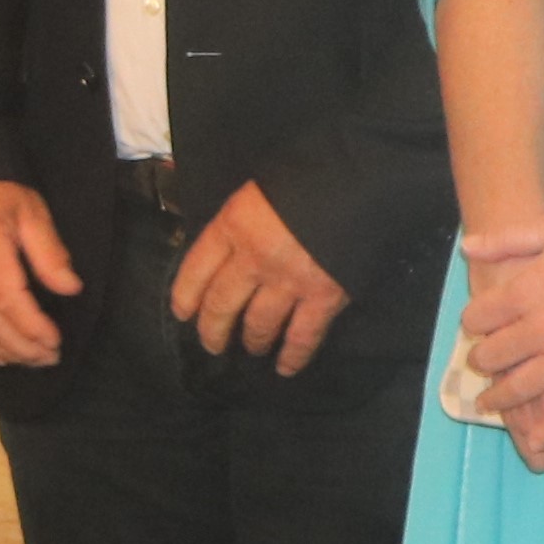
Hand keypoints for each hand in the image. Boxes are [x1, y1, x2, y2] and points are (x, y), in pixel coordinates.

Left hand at [168, 178, 347, 373]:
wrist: (361, 178)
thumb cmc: (308, 174)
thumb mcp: (258, 189)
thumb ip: (241, 221)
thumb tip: (231, 245)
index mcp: (233, 226)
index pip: (196, 268)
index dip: (185, 295)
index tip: (183, 314)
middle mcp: (253, 258)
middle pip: (221, 303)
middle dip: (213, 330)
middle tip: (212, 344)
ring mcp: (288, 281)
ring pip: (258, 324)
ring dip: (252, 341)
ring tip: (252, 349)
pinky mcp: (323, 297)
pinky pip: (303, 336)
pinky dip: (293, 356)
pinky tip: (286, 368)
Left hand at [456, 198, 543, 439]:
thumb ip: (506, 240)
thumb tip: (468, 247)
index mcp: (525, 290)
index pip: (477, 317)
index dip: (474, 322)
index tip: (479, 324)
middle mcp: (542, 327)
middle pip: (493, 355)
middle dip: (482, 360)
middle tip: (480, 364)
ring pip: (522, 387)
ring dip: (500, 398)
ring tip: (489, 403)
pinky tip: (537, 442)